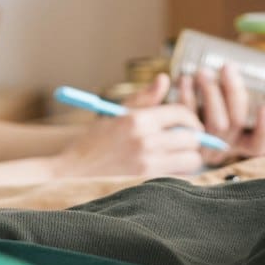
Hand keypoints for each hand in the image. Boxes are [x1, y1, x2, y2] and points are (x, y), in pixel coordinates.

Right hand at [57, 101, 207, 178]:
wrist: (71, 174)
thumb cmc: (93, 143)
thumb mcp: (116, 114)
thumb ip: (144, 98)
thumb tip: (164, 79)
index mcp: (138, 120)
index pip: (180, 113)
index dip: (190, 118)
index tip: (189, 124)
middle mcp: (145, 142)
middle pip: (191, 138)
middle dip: (192, 138)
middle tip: (186, 141)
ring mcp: (147, 166)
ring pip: (191, 160)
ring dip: (189, 158)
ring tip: (179, 157)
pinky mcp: (148, 185)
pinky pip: (180, 179)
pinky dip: (180, 175)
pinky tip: (169, 172)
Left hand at [178, 64, 264, 159]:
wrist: (153, 134)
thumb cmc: (194, 111)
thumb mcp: (218, 106)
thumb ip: (230, 95)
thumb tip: (235, 79)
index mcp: (235, 143)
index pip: (256, 145)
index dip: (263, 128)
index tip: (263, 105)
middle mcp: (220, 147)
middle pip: (236, 123)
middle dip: (233, 92)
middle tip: (227, 67)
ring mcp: (200, 145)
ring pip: (215, 122)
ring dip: (212, 93)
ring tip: (204, 72)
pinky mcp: (178, 138)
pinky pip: (188, 118)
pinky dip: (187, 96)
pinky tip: (185, 80)